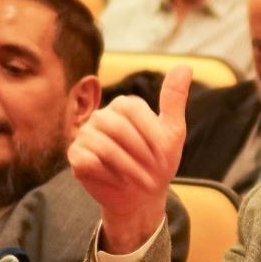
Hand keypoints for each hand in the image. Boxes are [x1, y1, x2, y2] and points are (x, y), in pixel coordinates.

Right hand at [67, 65, 190, 254]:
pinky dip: (108, 174)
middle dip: (140, 154)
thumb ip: (174, 100)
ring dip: (127, 168)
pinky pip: (88, 160)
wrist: (141, 196)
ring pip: (103, 145)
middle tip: (153, 172)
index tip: (163, 155)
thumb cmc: (157, 163)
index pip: (133, 109)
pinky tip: (119, 181)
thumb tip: (184, 65)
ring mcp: (86, 135)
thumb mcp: (172, 133)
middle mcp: (102, 116)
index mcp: (124, 106)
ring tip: (140, 180)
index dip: (150, 135)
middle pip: (117, 127)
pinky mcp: (76, 155)